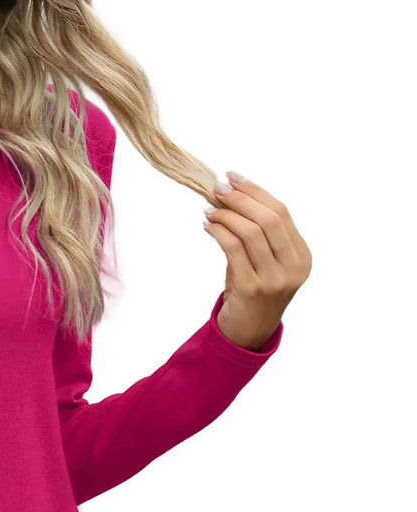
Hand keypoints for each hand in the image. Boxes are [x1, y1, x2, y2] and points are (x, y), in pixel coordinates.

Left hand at [202, 171, 311, 350]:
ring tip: (209, 210)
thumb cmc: (252, 293)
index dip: (256, 192)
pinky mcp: (251, 288)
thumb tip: (231, 195)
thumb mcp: (264, 262)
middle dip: (241, 199)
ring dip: (227, 215)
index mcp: (302, 256)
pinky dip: (219, 232)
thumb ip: (257, 234)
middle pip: (269, 219)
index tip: (234, 177)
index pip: (281, 213)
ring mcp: (274, 279)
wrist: (246, 333)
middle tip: (218, 188)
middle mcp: (293, 267)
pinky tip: (208, 226)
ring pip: (251, 232)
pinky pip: (234, 250)